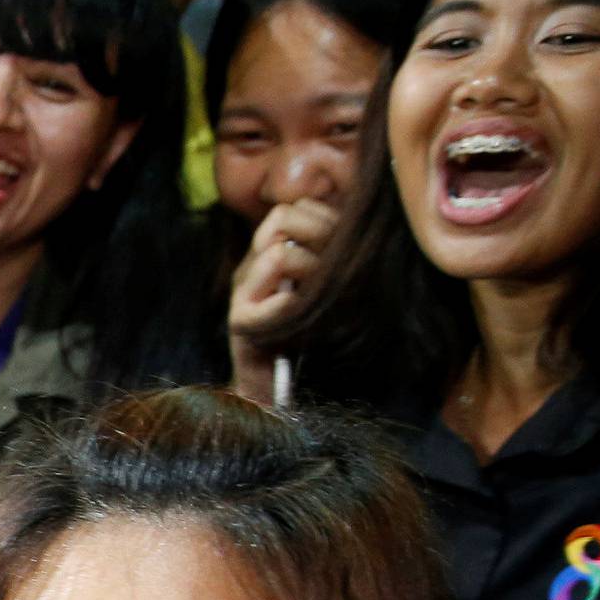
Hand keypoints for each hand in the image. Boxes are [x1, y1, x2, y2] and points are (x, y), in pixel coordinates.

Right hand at [227, 198, 339, 403]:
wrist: (274, 393)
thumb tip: (358, 221)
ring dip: (311, 269)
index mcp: (268, 252)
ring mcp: (242, 293)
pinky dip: (298, 303)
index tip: (345, 238)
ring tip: (321, 290)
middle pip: (282, 217)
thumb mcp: (321, 285)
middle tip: (337, 260)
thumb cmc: (308, 339)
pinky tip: (307, 314)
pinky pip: (277, 298)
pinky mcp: (242, 323)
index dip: (324, 215)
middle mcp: (251, 267)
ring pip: (279, 254)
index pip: (294, 207)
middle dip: (320, 233)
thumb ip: (328, 254)